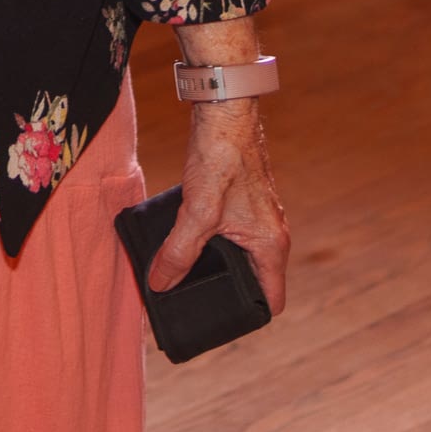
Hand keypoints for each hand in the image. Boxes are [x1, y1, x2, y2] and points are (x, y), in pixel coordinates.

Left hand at [148, 100, 288, 313]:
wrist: (224, 111)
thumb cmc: (221, 158)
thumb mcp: (197, 211)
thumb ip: (178, 252)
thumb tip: (159, 284)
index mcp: (271, 245)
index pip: (270, 301)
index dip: (247, 316)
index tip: (216, 320)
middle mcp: (271, 235)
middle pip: (252, 281)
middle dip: (223, 292)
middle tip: (190, 301)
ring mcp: (257, 217)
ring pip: (237, 257)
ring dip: (212, 266)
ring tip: (180, 275)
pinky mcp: (241, 202)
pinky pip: (228, 235)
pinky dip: (208, 243)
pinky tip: (180, 240)